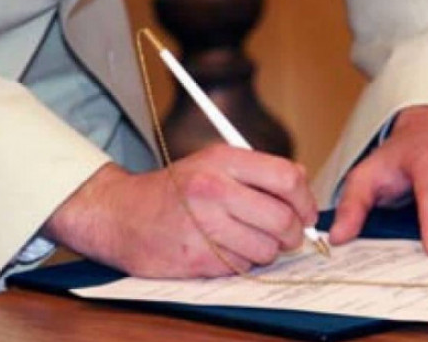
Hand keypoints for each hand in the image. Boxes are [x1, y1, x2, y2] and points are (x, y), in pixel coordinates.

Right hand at [44, 144, 316, 277]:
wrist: (121, 213)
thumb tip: (303, 184)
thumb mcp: (215, 163)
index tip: (306, 212)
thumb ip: (259, 170)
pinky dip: (244, 262)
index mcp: (224, 160)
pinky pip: (243, 266)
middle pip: (283, 219)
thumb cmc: (177, 189)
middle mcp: (214, 189)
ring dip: (268, 250)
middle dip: (293, 233)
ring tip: (251, 240)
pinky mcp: (195, 257)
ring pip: (267, 248)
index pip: (287, 179)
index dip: (306, 200)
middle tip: (288, 235)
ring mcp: (203, 225)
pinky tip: (227, 249)